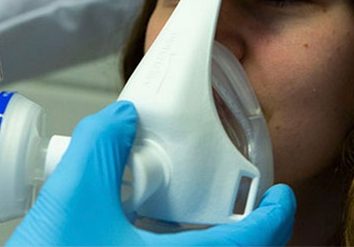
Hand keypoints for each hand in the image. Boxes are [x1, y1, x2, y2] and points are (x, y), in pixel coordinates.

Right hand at [7, 101, 295, 245]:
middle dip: (246, 231)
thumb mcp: (72, 197)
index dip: (274, 216)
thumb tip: (122, 119)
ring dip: (212, 244)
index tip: (280, 197)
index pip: (252, 243)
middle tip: (242, 207)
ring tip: (197, 219)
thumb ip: (101, 146)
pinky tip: (149, 238)